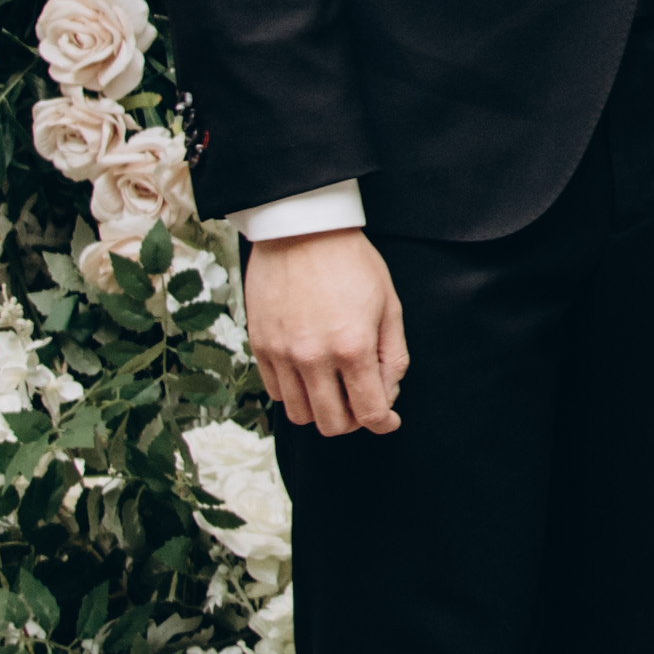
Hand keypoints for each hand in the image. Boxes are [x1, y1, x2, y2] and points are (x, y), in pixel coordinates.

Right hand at [247, 226, 410, 432]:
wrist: (301, 229)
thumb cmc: (351, 262)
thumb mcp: (389, 305)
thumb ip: (393, 356)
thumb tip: (388, 395)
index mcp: (353, 347)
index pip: (369, 413)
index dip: (384, 424)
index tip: (387, 420)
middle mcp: (313, 358)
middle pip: (333, 424)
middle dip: (354, 421)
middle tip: (361, 402)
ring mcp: (282, 354)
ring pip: (300, 415)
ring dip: (321, 410)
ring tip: (334, 388)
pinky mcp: (259, 346)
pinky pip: (276, 393)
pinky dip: (295, 393)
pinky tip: (309, 374)